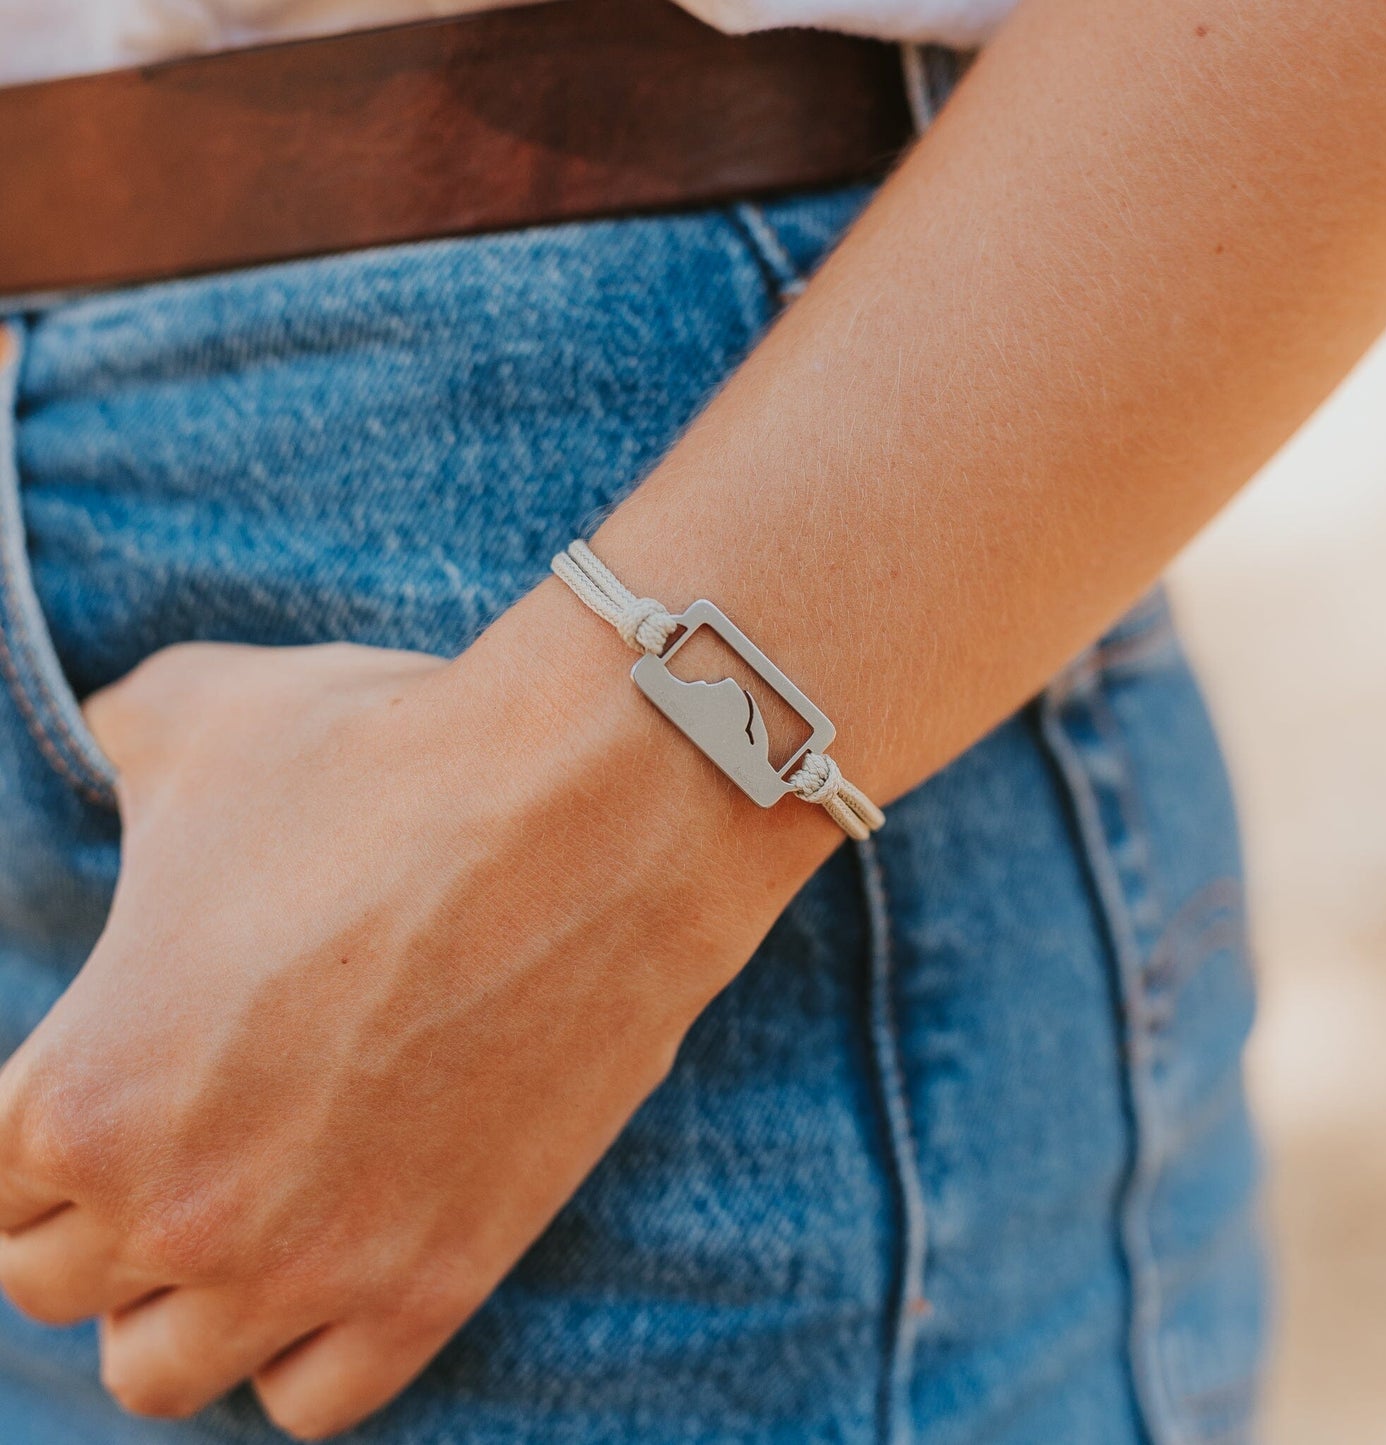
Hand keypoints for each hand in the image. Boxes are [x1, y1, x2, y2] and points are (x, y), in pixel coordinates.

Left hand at [0, 592, 827, 1438]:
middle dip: (102, 1209)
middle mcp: (179, 1210)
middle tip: (182, 1123)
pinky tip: (333, 1253)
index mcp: (84, 1090)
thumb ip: (108, 742)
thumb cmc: (390, 755)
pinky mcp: (438, 1284)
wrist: (595, 810)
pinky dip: (300, 1347)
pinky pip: (314, 1400)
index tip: (112, 1073)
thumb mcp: (198, 715)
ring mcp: (312, 1265)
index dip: (42, 1123)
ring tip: (242, 1207)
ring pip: (164, 1369)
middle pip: (59, 1284)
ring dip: (182, 1298)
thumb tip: (105, 743)